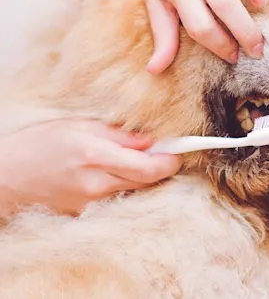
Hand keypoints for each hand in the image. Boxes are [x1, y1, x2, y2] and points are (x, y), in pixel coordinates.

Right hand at [0, 119, 180, 216]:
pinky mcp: (88, 213)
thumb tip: (151, 139)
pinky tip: (115, 171)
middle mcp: (97, 184)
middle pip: (149, 181)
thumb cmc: (41, 144)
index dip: (172, 160)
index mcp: (96, 156)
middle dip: (163, 165)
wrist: (7, 177)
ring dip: (145, 174)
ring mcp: (93, 203)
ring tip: (135, 156)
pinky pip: (119, 197)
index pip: (149, 167)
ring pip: (136, 190)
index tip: (182, 149)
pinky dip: (126, 184)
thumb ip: (119, 134)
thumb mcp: (80, 126)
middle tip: (164, 148)